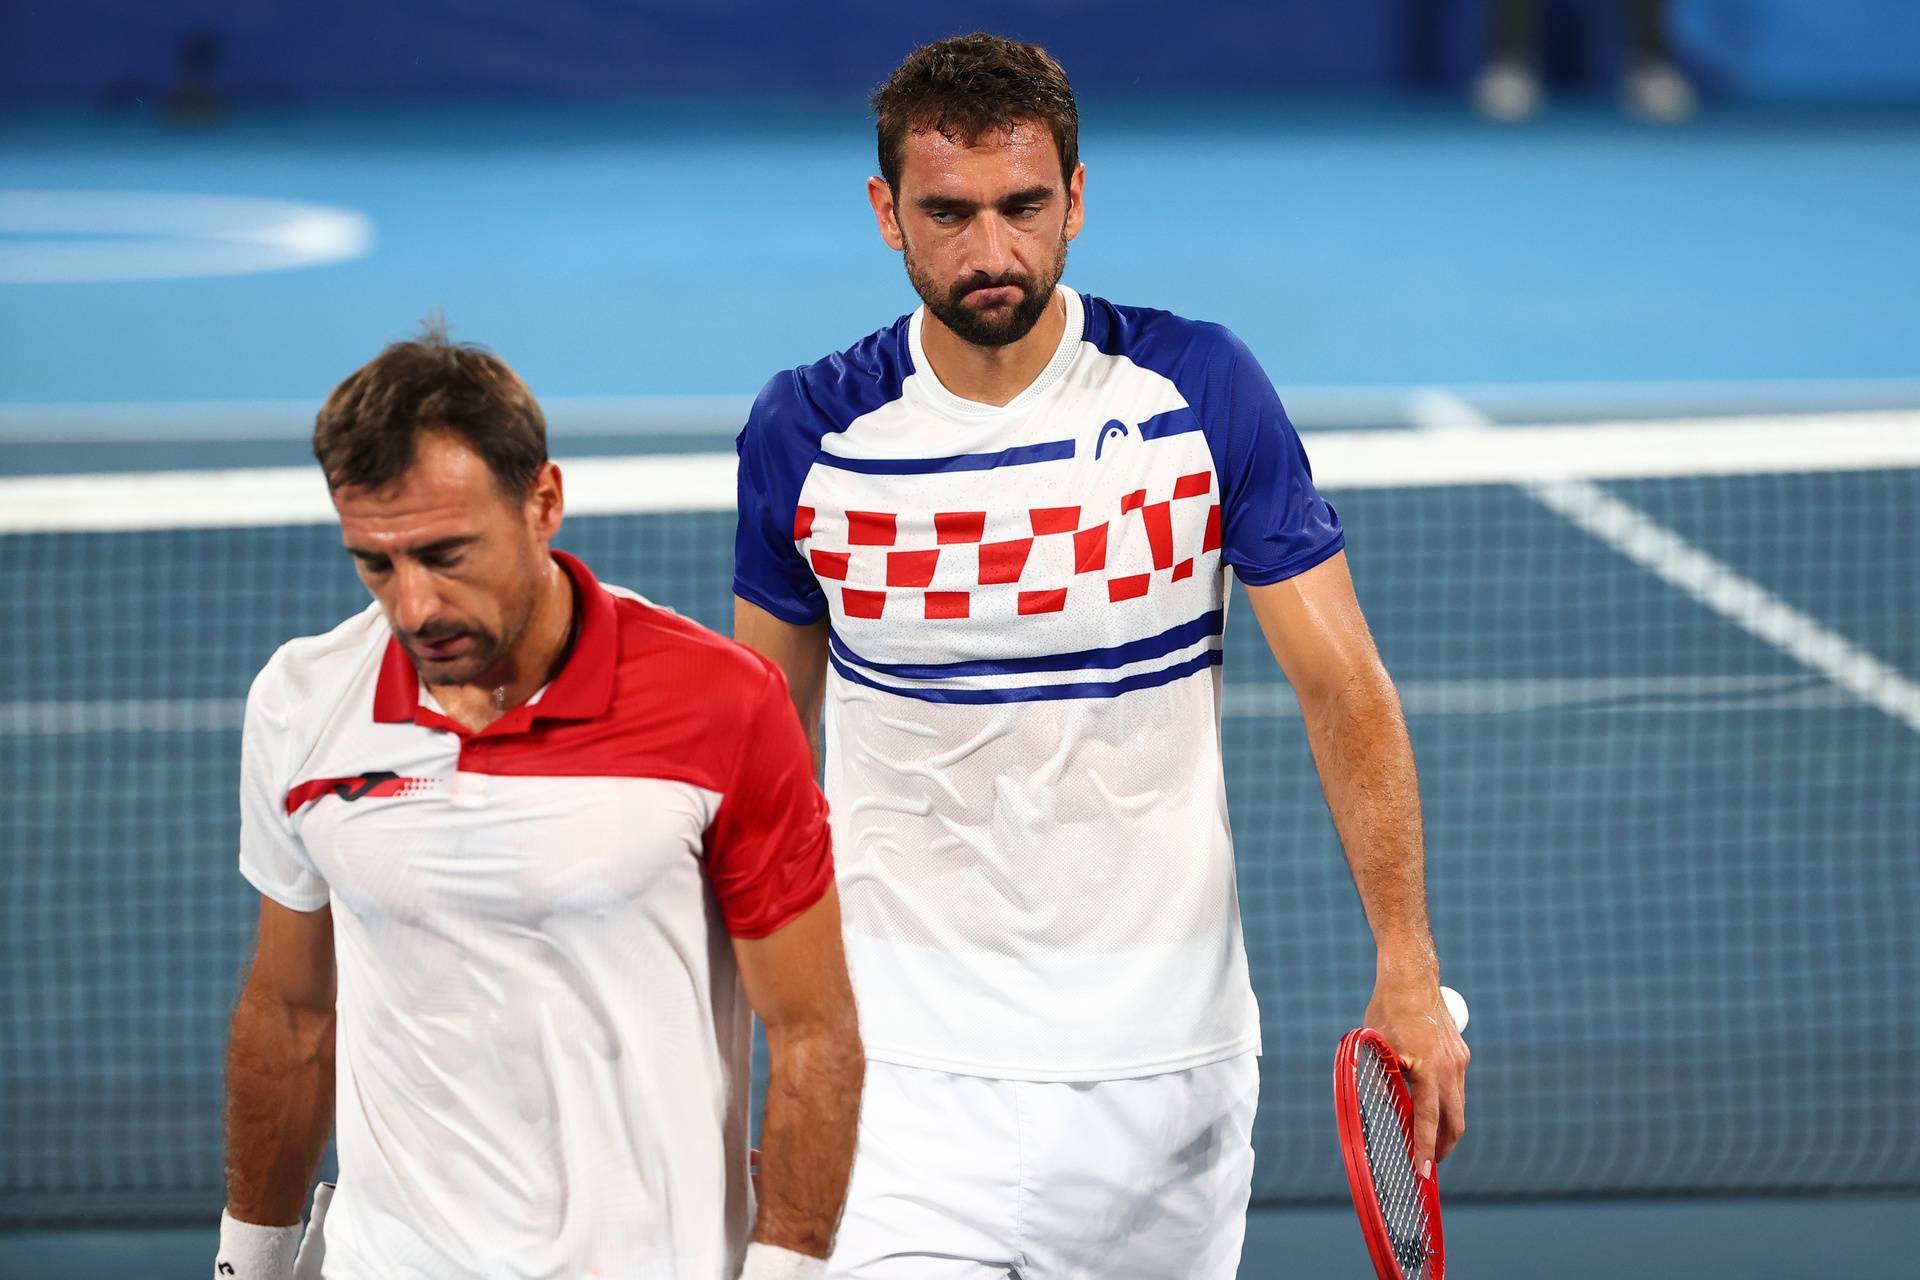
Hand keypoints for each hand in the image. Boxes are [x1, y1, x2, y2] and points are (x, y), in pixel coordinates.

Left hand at [1364, 972, 1468, 1175]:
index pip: (1428, 1119)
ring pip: (1458, 1105)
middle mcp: (1450, 1068)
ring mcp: (1459, 1060)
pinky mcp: (1460, 1053)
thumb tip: (1377, 1105)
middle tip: (1428, 1164)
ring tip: (1431, 1141)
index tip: (1423, 1172)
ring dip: (1447, 1126)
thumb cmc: (1387, 1010)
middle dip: (1443, 1147)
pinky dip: (1447, 1103)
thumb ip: (1381, 1075)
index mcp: (1427, 1068)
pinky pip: (1456, 1087)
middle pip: (1454, 1121)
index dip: (1425, 1148)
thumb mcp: (1376, 1046)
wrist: (1411, 977)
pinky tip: (1434, 1107)